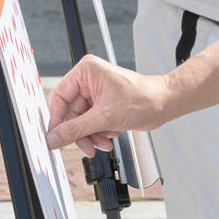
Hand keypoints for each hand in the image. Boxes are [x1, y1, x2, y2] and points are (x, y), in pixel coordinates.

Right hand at [46, 55, 174, 153]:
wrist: (164, 104)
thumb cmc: (143, 99)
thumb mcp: (104, 117)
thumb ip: (75, 129)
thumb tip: (54, 138)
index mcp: (86, 71)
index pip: (59, 97)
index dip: (57, 120)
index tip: (55, 137)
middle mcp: (89, 79)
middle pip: (70, 112)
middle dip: (80, 132)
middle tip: (86, 147)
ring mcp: (96, 92)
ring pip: (81, 121)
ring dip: (90, 135)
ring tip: (103, 142)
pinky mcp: (103, 104)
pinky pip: (91, 122)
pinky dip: (98, 132)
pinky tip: (110, 135)